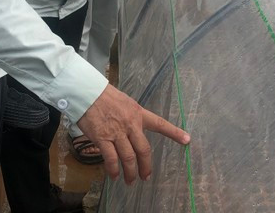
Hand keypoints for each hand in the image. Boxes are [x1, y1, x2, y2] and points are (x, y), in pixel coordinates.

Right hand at [76, 84, 190, 183]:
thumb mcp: (124, 102)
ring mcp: (117, 133)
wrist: (87, 92)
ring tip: (130, 181)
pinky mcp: (103, 139)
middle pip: (144, 150)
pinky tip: (114, 175)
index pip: (159, 123)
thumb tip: (131, 131)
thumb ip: (130, 117)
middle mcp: (131, 124)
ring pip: (129, 158)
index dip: (174, 133)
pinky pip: (111, 159)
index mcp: (138, 113)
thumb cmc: (103, 96)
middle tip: (145, 177)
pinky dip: (114, 170)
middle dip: (146, 167)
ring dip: (130, 173)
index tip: (187, 140)